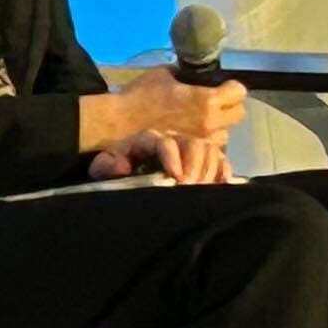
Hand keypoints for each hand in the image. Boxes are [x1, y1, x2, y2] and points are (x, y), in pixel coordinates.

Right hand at [85, 73, 245, 153]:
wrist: (122, 121)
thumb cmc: (142, 94)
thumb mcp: (166, 74)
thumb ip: (186, 74)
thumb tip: (193, 73)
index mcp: (207, 100)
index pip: (239, 92)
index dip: (231, 87)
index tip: (221, 86)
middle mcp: (211, 121)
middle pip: (239, 114)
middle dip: (230, 106)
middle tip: (216, 102)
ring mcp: (202, 139)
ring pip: (226, 132)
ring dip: (219, 125)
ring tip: (203, 120)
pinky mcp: (192, 151)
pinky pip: (211, 145)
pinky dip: (207, 139)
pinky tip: (195, 133)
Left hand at [86, 128, 234, 184]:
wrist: (124, 172)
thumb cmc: (116, 169)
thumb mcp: (104, 167)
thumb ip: (108, 165)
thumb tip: (122, 167)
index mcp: (149, 140)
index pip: (166, 142)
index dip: (173, 157)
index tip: (175, 178)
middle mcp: (173, 139)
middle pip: (192, 143)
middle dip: (194, 164)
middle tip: (190, 186)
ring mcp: (189, 149)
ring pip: (209, 149)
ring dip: (209, 168)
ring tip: (201, 188)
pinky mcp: (202, 161)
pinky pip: (220, 159)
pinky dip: (224, 169)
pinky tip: (222, 182)